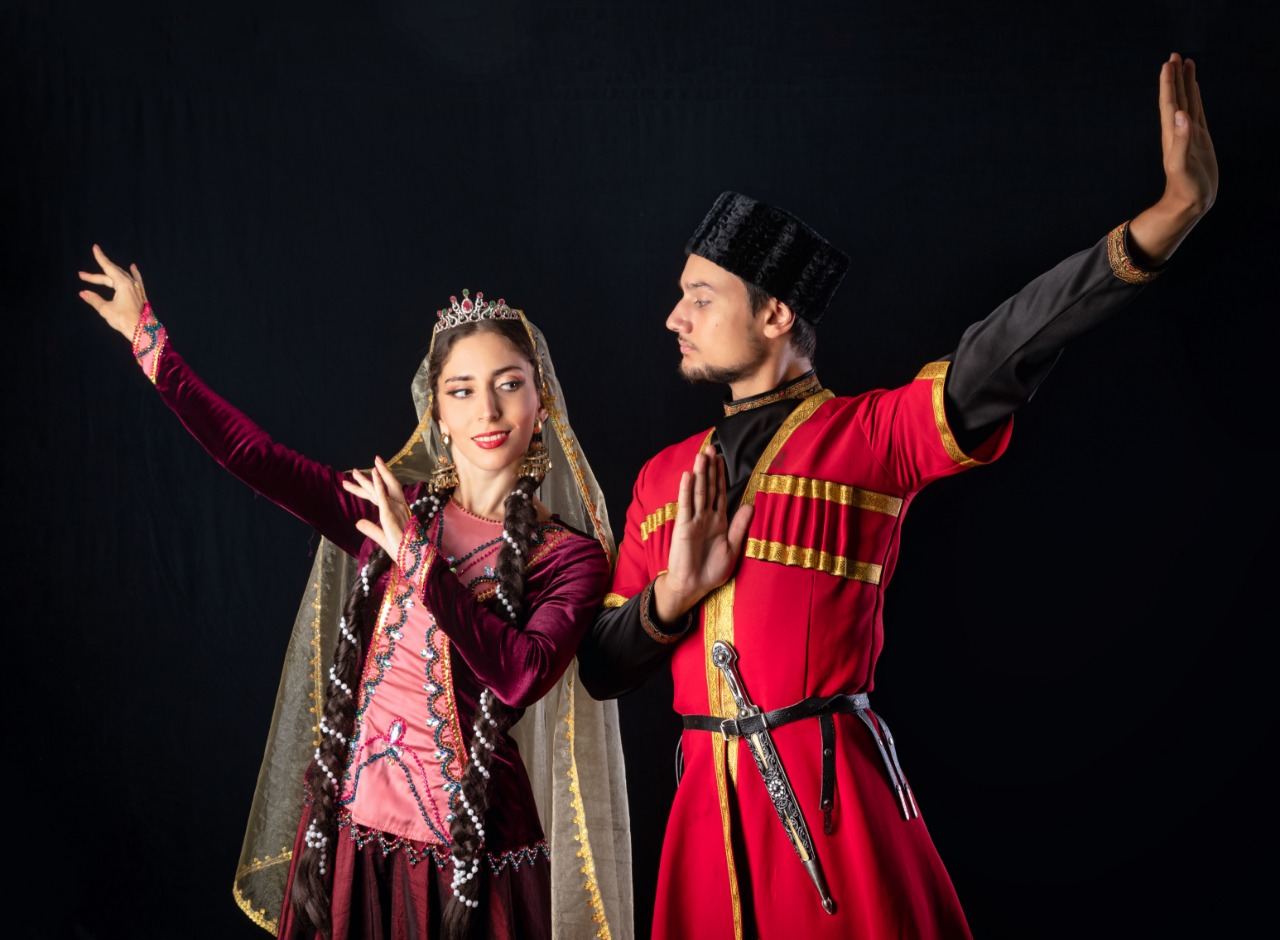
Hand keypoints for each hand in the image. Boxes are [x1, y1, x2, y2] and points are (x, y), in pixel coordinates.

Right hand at [77, 244, 148, 340]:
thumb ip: (94, 299)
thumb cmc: (124, 320)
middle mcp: (131, 284)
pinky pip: (136, 279)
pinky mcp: (141, 295)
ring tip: (102, 268)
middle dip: (96, 275)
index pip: (109, 268)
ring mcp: (137, 289)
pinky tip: (133, 267)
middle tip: (82, 275)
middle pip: (112, 275)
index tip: (95, 247)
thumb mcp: (106, 309)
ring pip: (122, 276)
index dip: (101, 258)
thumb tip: (82, 293)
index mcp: (123, 284)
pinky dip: (133, 272)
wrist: (143, 331)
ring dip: (110, 273)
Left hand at [344, 456, 411, 556]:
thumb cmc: (402, 550)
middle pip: (381, 490)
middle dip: (367, 480)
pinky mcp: (390, 514)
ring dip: (371, 478)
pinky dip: (379, 484)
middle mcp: (398, 507)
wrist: (414, 559)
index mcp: (396, 513)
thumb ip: (371, 529)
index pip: (381, 497)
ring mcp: (395, 509)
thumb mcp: (382, 538)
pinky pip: (383, 497)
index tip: (361, 479)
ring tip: (358, 470)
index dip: (372, 487)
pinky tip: (374, 474)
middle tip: (355, 471)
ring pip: (381, 489)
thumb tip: (358, 522)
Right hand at [653, 445, 753, 621]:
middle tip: (711, 448)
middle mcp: (705, 517)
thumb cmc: (712, 570)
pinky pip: (686, 506)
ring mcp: (694, 521)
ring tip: (701, 455)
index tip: (722, 459)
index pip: (720, 494)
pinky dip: (687, 491)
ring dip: (699, 474)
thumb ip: (739, 526)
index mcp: (718, 521)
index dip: (721, 477)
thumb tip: (751, 505)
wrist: (694, 586)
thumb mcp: (732, 548)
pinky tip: (688, 476)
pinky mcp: (684, 527)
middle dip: (709, 469)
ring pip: (698, 492)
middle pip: (708, 488)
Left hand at [1158, 52, 1216, 215]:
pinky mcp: (1200, 139)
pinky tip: (1195, 91)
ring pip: (1187, 101)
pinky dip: (1195, 99)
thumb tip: (1180, 114)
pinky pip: (1197, 112)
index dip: (1168, 83)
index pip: (1169, 102)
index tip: (1169, 63)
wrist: (1190, 202)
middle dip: (1175, 77)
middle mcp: (1179, 130)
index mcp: (1173, 133)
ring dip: (1186, 84)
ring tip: (1186, 64)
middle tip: (1175, 55)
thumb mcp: (1181, 164)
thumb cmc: (1184, 187)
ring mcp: (1190, 133)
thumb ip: (1181, 140)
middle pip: (1176, 97)